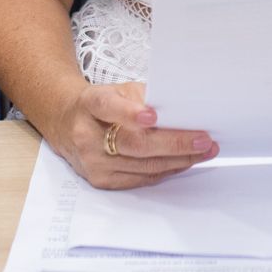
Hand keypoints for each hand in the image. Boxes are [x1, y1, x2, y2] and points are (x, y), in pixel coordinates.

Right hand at [51, 81, 215, 189]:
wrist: (66, 124)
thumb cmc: (99, 105)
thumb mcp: (118, 90)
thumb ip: (144, 98)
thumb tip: (182, 111)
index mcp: (91, 104)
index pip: (108, 107)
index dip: (130, 112)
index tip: (152, 115)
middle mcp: (88, 135)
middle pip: (134, 144)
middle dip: (174, 143)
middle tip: (203, 140)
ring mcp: (93, 162)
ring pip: (144, 166)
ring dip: (179, 160)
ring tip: (205, 152)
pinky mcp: (101, 181)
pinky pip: (141, 178)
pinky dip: (167, 170)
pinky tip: (184, 162)